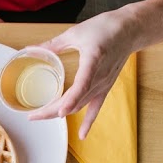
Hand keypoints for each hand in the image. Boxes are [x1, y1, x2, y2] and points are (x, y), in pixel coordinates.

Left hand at [28, 10, 136, 138]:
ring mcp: (103, 84)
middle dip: (52, 111)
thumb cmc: (106, 27)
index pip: (82, 85)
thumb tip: (31, 49)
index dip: (70, 100)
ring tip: (42, 117)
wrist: (131, 29)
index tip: (60, 112)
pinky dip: (88, 122)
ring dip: (61, 113)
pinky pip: (96, 108)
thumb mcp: (76, 32)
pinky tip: (82, 135)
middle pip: (75, 101)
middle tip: (32, 116)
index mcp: (93, 61)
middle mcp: (99, 77)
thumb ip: (53, 44)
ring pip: (80, 105)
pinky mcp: (105, 87)